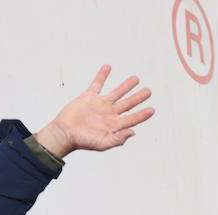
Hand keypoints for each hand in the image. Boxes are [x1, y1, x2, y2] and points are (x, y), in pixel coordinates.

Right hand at [35, 64, 154, 157]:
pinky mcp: (89, 97)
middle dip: (138, 97)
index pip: (133, 118)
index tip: (152, 109)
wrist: (64, 133)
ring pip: (117, 92)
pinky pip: (98, 84)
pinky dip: (102, 75)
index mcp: (115, 125)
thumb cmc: (83, 141)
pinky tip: (108, 67)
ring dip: (126, 86)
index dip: (142, 114)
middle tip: (149, 91)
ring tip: (136, 79)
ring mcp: (100, 104)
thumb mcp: (103, 144)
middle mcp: (110, 114)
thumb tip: (133, 131)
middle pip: (128, 104)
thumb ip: (118, 139)